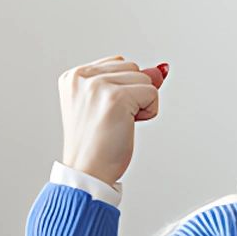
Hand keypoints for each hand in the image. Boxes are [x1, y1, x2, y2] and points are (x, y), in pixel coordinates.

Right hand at [57, 55, 167, 187]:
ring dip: (141, 103)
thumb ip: (131, 82)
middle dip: (133, 93)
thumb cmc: (96, 145)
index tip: (105, 112)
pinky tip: (128, 125)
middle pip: (132, 68)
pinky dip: (149, 112)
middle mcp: (82, 77)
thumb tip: (162, 69)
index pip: (118, 63)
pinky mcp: (116, 98)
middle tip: (112, 119)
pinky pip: (152, 94)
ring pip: (144, 78)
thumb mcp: (110, 105)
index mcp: (74, 77)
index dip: (123, 89)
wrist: (88, 172)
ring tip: (118, 122)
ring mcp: (98, 86)